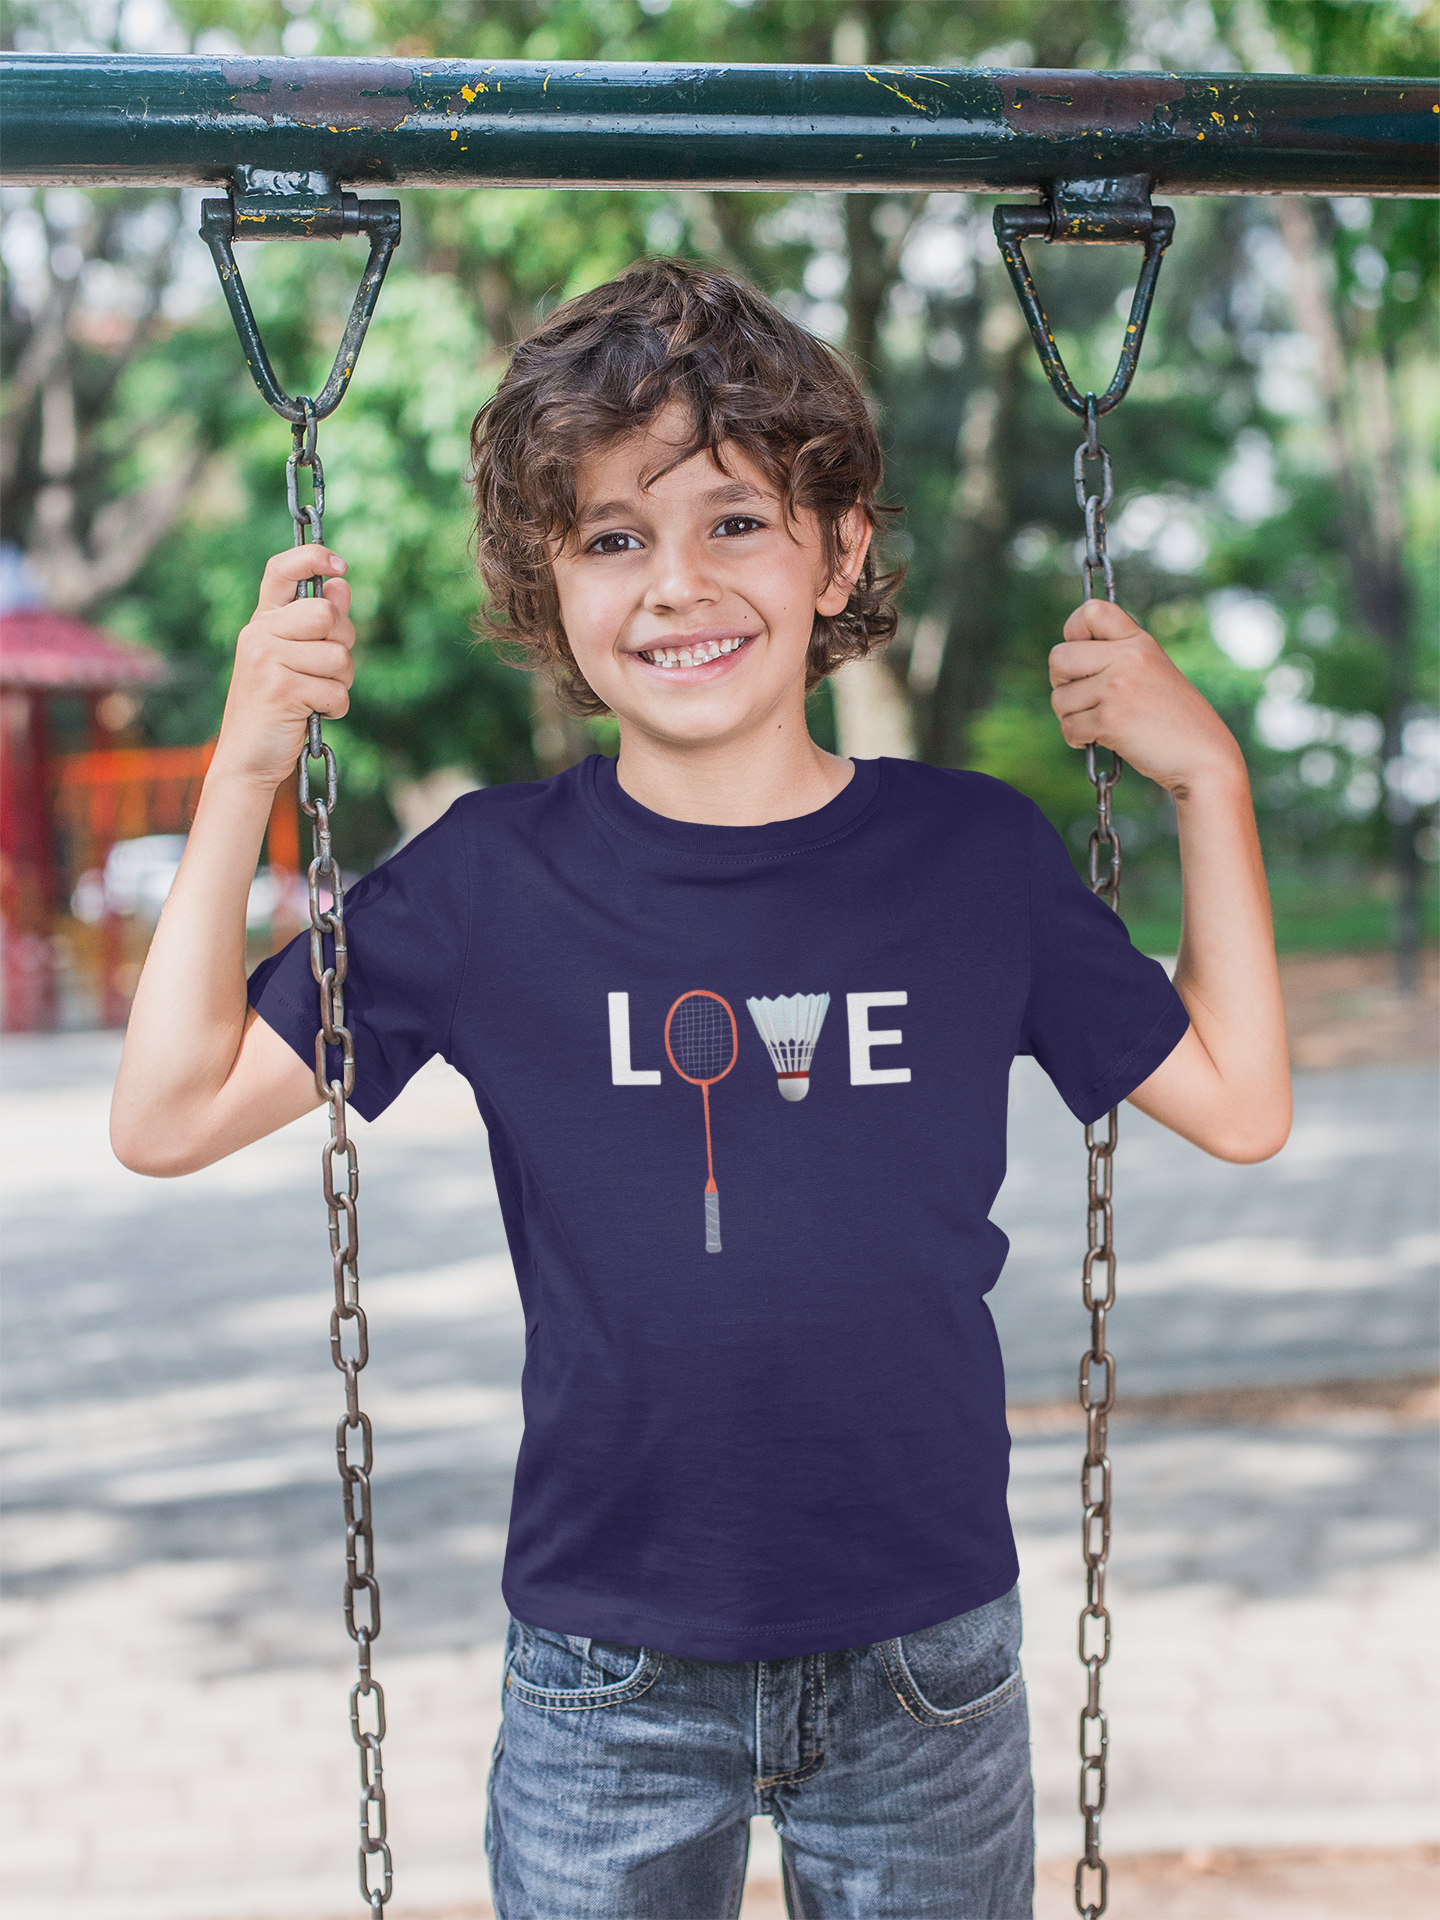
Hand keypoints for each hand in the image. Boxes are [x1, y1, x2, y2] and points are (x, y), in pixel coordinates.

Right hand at [210, 546, 354, 790]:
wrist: (246, 759)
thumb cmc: (275, 709)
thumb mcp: (293, 660)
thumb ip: (316, 624)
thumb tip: (341, 584)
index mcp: (262, 622)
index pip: (280, 570)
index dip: (312, 557)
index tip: (340, 566)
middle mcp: (259, 634)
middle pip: (326, 613)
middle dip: (344, 642)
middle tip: (330, 669)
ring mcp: (266, 659)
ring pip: (338, 656)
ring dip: (341, 683)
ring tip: (316, 697)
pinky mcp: (281, 689)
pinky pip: (336, 690)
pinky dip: (336, 708)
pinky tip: (313, 715)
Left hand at [1049, 599, 1243, 795]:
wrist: (1203, 756)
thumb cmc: (1173, 718)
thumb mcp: (1152, 670)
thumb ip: (1115, 657)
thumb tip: (1060, 658)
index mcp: (1139, 641)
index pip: (1090, 611)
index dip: (1073, 631)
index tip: (1081, 654)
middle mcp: (1128, 657)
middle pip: (1058, 657)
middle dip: (1062, 683)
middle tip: (1084, 698)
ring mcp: (1118, 687)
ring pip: (1059, 698)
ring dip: (1072, 717)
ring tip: (1101, 723)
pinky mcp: (1110, 720)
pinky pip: (1068, 727)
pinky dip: (1078, 739)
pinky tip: (1103, 739)